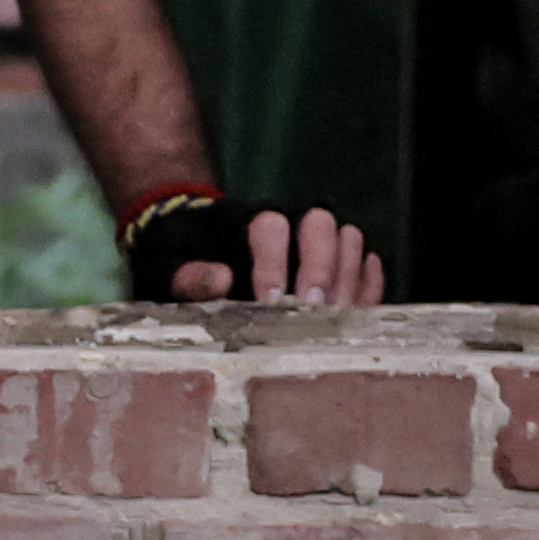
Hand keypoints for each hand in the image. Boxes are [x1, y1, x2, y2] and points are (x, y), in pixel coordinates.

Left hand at [129, 195, 384, 306]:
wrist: (197, 253)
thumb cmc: (182, 261)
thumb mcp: (168, 268)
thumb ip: (188, 276)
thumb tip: (224, 280)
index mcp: (247, 220)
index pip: (271, 227)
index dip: (275, 263)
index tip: (271, 301)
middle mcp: (288, 221)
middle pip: (321, 224)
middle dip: (322, 267)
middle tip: (314, 309)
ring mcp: (317, 240)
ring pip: (349, 239)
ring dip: (348, 278)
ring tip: (335, 319)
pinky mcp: (338, 264)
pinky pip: (367, 266)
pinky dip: (370, 287)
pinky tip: (360, 311)